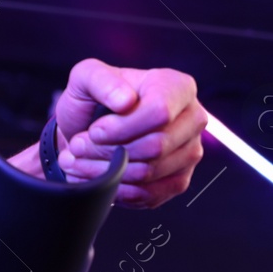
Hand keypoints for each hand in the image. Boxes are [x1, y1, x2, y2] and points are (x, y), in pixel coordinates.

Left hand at [53, 58, 204, 208]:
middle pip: (157, 146)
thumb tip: (125, 100)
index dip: (123, 127)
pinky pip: (150, 194)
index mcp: (177, 86)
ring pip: (150, 172)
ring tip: (79, 160)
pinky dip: (116, 189)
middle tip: (79, 146)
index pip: (160, 112)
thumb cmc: (92, 99)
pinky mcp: (179, 180)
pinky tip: (96, 176)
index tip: (95, 130)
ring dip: (107, 171)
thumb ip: (101, 80)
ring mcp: (189, 152)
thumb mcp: (85, 77)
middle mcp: (192, 119)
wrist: (88, 129)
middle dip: (109, 150)